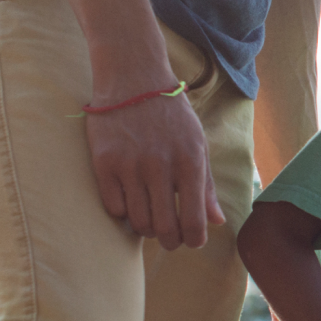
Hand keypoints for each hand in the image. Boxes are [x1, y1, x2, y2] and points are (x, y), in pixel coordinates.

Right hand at [87, 89, 223, 248]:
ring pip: (138, 222)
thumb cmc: (171, 114)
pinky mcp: (104, 163)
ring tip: (150, 218)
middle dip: (170, 241)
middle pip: (165, 229)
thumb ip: (207, 185)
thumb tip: (217, 222)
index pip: (194, 221)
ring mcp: (130, 165)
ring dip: (146, 228)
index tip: (192, 240)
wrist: (133, 78)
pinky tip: (129, 199)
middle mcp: (160, 166)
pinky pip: (114, 208)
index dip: (194, 239)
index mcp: (189, 162)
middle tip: (170, 238)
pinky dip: (123, 211)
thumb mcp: (197, 144)